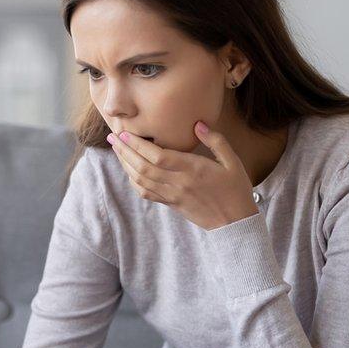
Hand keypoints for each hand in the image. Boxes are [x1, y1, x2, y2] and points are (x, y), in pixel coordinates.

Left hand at [107, 121, 258, 229]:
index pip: (158, 156)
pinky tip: (129, 170)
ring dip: (126, 164)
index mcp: (193, 170)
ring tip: (117, 150)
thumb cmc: (236, 190)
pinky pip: (147, 193)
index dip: (138, 144)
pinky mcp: (171, 204)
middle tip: (112, 137)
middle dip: (125, 151)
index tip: (125, 133)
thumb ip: (215, 141)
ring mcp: (173, 195)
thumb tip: (198, 124)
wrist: (235, 223)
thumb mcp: (232, 162)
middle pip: (143, 167)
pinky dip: (134, 181)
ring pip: (141, 180)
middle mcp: (179, 183)